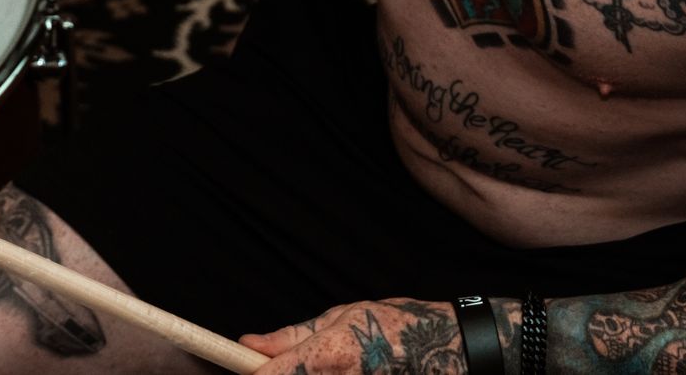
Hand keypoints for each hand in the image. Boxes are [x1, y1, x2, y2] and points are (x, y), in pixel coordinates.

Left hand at [241, 299, 464, 373]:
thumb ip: (291, 336)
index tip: (241, 367)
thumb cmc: (394, 326)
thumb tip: (248, 343)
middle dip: (275, 374)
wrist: (444, 348)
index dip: (249, 373)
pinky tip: (336, 369)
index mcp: (328, 355)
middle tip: (284, 363)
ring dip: (301, 374)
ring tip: (327, 362)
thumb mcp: (340, 316)